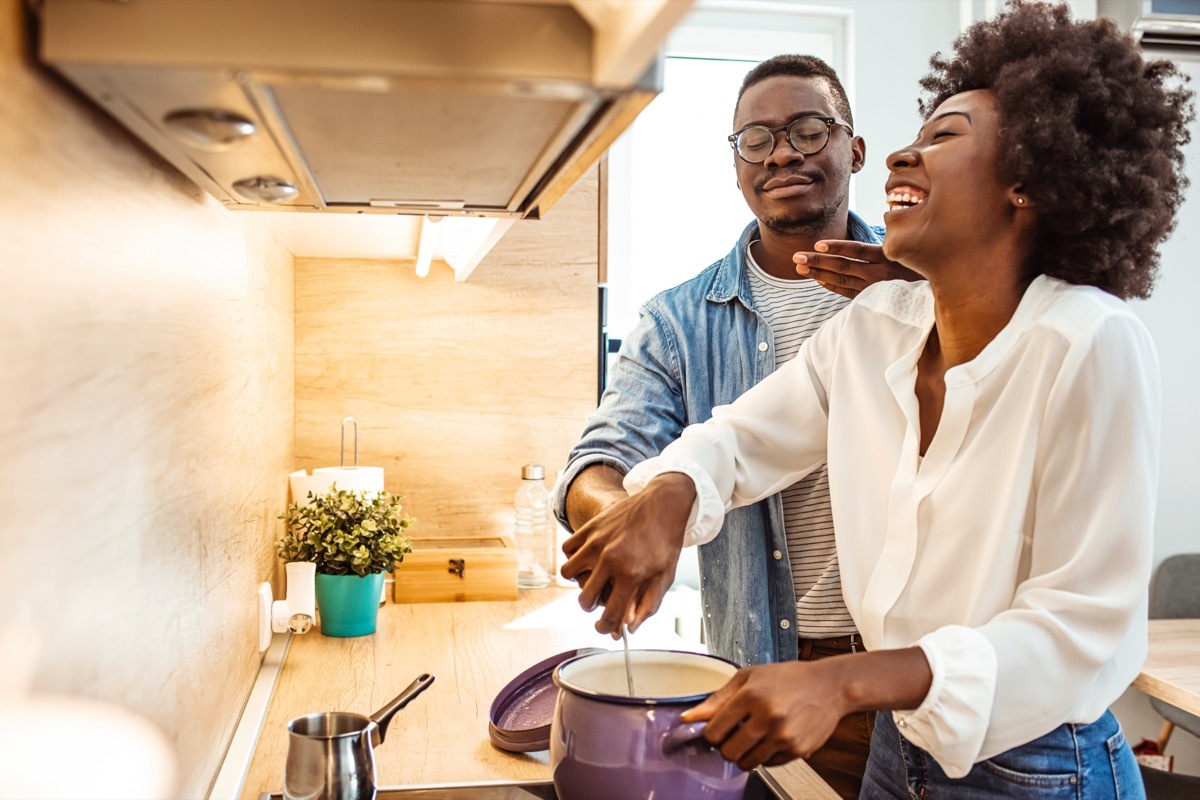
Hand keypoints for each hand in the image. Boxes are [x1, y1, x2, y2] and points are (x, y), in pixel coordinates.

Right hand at [560, 473, 694, 635]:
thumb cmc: (665, 540)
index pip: (610, 614)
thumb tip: (631, 627)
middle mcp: (610, 559)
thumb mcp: (664, 576)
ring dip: (579, 581)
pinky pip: (568, 550)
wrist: (663, 503)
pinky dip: (574, 557)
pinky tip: (588, 558)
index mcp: (631, 574)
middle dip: (591, 607)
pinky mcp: (590, 528)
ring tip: (592, 578)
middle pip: (585, 599)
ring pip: (569, 574)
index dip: (606, 627)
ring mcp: (597, 542)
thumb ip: (649, 605)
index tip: (605, 628)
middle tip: (599, 602)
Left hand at [679, 660, 850, 770]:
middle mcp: (768, 717)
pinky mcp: (798, 750)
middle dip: (725, 746)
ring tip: (753, 735)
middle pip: (728, 752)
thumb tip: (688, 718)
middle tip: (733, 735)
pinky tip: (772, 737)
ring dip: (745, 753)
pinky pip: (768, 764)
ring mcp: (784, 736)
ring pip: (747, 762)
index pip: (714, 731)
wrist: (830, 686)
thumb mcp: (748, 677)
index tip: (714, 730)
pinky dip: (765, 756)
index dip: (710, 733)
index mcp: (751, 695)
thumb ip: (717, 699)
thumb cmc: (788, 678)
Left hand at [794, 239, 920, 298]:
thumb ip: (889, 242)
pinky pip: (848, 292)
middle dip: (818, 261)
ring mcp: (875, 287)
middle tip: (796, 257)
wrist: (937, 292)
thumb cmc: (921, 263)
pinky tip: (818, 279)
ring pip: (842, 280)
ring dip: (819, 273)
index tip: (818, 244)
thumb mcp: (910, 248)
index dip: (837, 247)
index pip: (857, 251)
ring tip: (800, 267)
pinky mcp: (873, 298)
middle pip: (843, 266)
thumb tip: (877, 227)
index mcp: (888, 256)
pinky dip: (832, 286)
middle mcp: (880, 273)